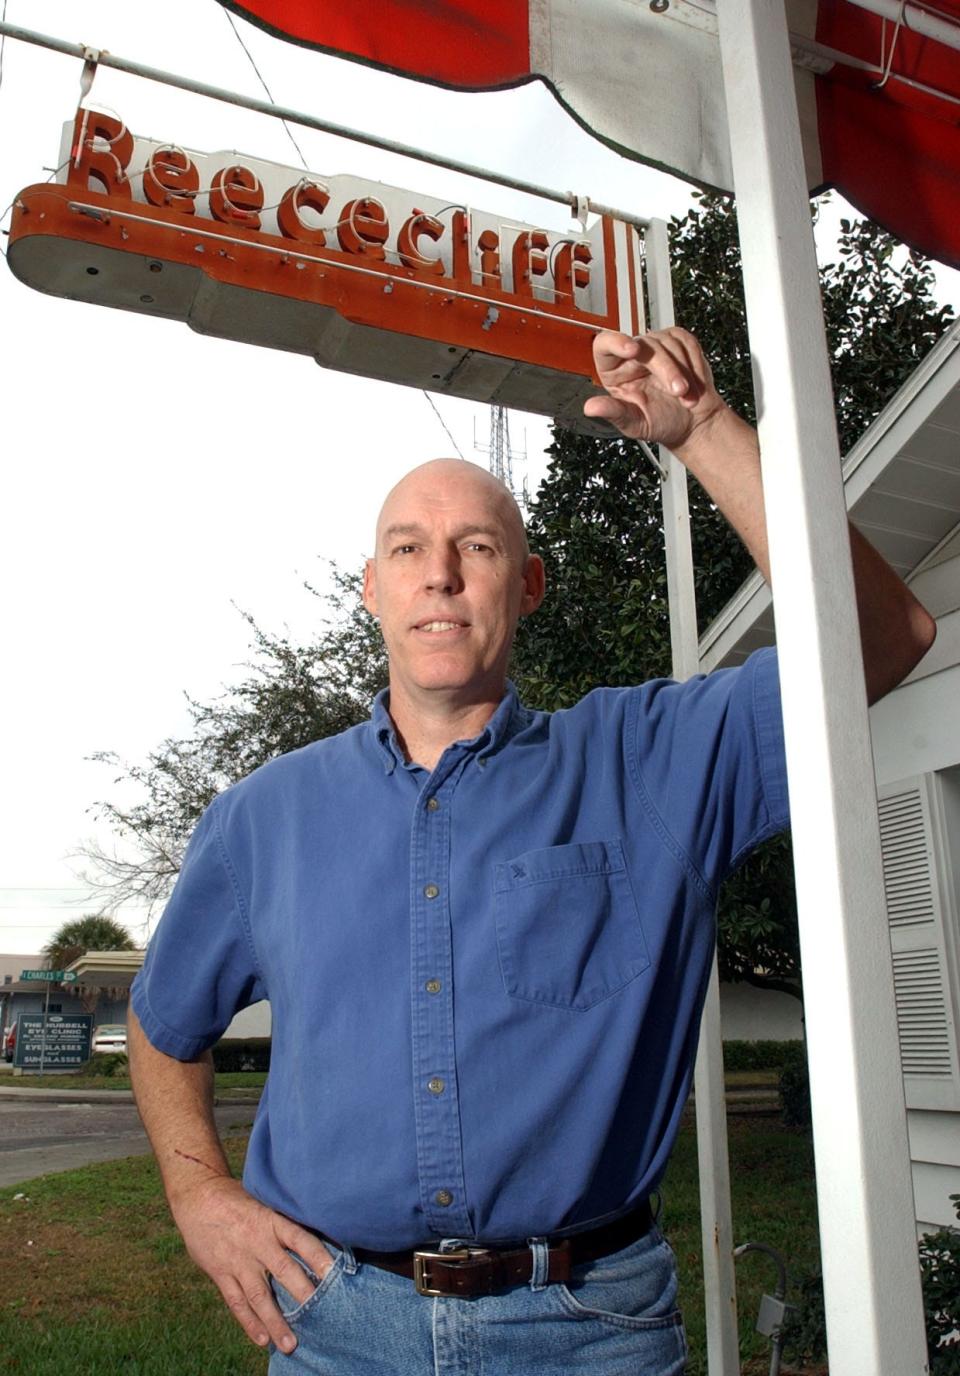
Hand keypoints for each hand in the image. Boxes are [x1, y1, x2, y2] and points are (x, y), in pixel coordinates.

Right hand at [171, 1176, 332, 1353]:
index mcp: (272, 1221)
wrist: (198, 1196)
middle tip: (321, 1315)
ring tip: (290, 1343)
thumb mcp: (264, 1203)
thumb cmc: (238, 1199)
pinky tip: (261, 1339)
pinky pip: (236, 1302)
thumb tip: (314, 1238)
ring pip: (260, 1295)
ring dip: (275, 1321)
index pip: (301, 1239)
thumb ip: (283, 1223)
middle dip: (303, 1294)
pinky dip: (249, 1322)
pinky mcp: (221, 1273)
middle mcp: (257, 1242)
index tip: (335, 1273)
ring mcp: (238, 1260)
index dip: (318, 1256)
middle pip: (284, 1271)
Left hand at [583, 327, 725, 450]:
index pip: (604, 345)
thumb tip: (590, 408)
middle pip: (645, 346)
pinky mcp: (677, 342)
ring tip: (687, 396)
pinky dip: (694, 364)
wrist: (692, 423)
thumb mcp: (634, 423)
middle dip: (667, 369)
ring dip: (684, 371)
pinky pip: (687, 343)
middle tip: (679, 391)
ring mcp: (656, 346)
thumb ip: (614, 413)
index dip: (616, 342)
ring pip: (669, 343)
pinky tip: (694, 383)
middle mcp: (632, 356)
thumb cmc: (661, 423)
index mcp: (614, 372)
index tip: (632, 349)